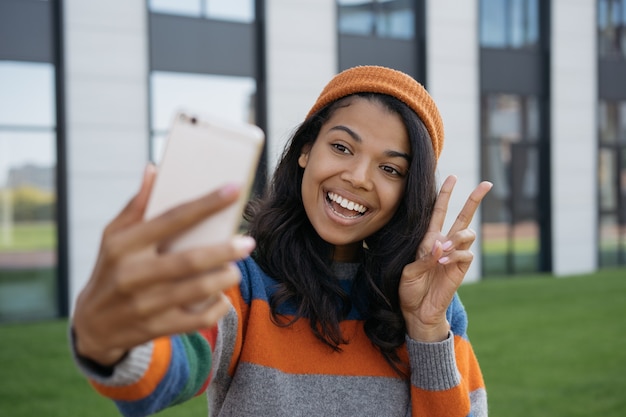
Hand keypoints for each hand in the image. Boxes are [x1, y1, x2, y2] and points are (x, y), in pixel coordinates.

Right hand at [72, 165, 254, 365]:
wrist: (92, 325)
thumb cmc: (111, 269)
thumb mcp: (113, 236)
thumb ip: (136, 205)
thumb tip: (154, 169)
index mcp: (125, 244)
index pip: (172, 218)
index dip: (206, 203)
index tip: (235, 189)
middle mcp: (133, 273)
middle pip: (189, 260)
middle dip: (224, 250)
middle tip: (248, 243)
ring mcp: (144, 304)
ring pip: (197, 290)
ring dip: (225, 278)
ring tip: (236, 269)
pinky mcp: (155, 327)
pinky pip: (197, 320)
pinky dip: (217, 307)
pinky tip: (223, 297)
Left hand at [399, 175, 491, 341]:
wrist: (417, 310)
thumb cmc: (409, 288)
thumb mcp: (409, 270)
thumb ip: (425, 256)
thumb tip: (442, 244)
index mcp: (428, 239)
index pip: (439, 212)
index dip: (445, 194)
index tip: (452, 176)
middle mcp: (444, 243)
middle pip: (463, 216)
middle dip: (474, 199)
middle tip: (487, 184)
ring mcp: (455, 255)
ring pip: (467, 233)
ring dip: (456, 238)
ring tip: (442, 250)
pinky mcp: (461, 269)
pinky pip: (466, 254)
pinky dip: (455, 255)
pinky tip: (443, 261)